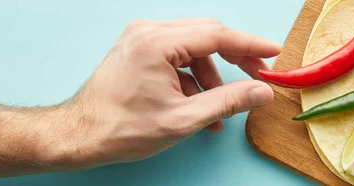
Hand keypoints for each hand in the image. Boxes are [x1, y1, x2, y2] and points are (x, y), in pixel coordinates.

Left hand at [55, 18, 279, 168]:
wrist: (80, 135)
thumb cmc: (122, 128)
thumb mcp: (183, 119)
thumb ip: (228, 101)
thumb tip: (261, 92)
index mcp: (157, 43)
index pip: (217, 35)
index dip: (250, 44)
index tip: (273, 51)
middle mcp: (148, 31)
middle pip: (207, 35)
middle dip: (235, 57)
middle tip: (257, 76)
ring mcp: (141, 38)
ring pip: (193, 47)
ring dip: (211, 74)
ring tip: (219, 107)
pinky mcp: (138, 49)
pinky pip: (176, 56)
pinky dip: (192, 77)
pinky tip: (198, 104)